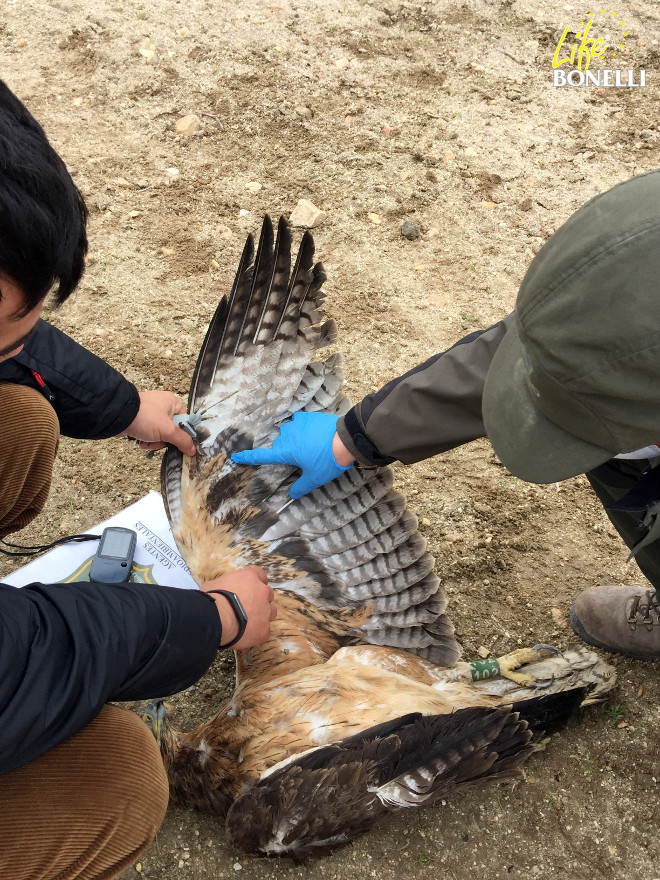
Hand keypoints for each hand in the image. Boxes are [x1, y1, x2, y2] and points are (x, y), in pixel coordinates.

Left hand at [120, 390, 195, 455]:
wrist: (117, 416)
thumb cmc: (144, 417)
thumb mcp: (167, 430)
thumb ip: (182, 440)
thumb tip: (193, 449)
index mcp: (172, 402)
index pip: (185, 421)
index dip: (183, 434)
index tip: (179, 444)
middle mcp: (162, 405)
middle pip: (172, 429)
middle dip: (164, 440)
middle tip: (158, 443)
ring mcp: (151, 412)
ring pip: (160, 433)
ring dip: (154, 441)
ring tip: (146, 443)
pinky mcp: (141, 418)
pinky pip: (149, 432)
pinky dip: (146, 439)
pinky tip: (141, 442)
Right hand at [200, 566, 276, 649]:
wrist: (215, 620)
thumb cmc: (212, 599)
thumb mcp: (214, 584)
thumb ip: (225, 585)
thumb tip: (221, 590)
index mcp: (250, 578)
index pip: (260, 575)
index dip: (255, 583)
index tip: (250, 589)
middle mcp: (262, 592)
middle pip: (268, 594)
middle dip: (260, 600)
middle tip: (247, 608)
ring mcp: (266, 612)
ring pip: (270, 612)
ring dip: (262, 616)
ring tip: (249, 623)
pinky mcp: (264, 630)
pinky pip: (264, 631)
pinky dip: (257, 633)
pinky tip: (245, 636)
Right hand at [231, 411, 354, 498]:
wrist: (345, 439)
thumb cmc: (328, 460)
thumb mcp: (315, 478)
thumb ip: (301, 487)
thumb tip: (291, 495)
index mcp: (285, 452)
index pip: (262, 456)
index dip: (248, 458)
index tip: (235, 457)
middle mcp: (286, 437)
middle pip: (279, 446)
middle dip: (287, 452)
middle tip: (303, 458)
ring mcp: (295, 424)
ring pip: (288, 433)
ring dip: (294, 439)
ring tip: (311, 445)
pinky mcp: (306, 416)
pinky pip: (298, 422)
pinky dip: (302, 428)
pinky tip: (312, 433)